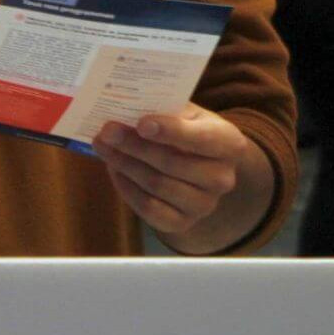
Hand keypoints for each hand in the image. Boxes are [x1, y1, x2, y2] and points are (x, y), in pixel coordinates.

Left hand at [93, 103, 250, 239]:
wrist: (200, 165)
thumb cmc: (189, 130)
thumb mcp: (187, 113)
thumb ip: (164, 111)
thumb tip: (126, 111)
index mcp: (229, 143)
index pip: (201, 139)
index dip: (170, 131)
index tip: (140, 123)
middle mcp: (222, 178)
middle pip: (172, 163)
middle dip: (134, 146)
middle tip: (107, 131)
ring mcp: (204, 205)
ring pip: (156, 185)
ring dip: (124, 164)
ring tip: (104, 146)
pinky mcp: (183, 223)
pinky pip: (149, 209)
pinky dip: (126, 187)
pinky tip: (115, 169)